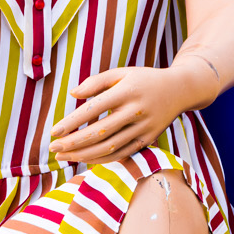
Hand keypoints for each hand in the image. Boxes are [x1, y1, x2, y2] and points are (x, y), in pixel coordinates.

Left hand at [49, 67, 184, 163]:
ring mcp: (143, 127)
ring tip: (64, 157)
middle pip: (99, 132)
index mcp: (127, 91)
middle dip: (74, 143)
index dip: (72, 122)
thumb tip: (73, 94)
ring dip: (84, 154)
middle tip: (53, 149)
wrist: (180, 90)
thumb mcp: (121, 73)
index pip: (94, 109)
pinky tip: (85, 160)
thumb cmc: (144, 80)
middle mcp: (136, 111)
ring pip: (110, 146)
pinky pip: (122, 153)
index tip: (54, 132)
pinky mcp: (148, 139)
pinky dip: (102, 159)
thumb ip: (96, 82)